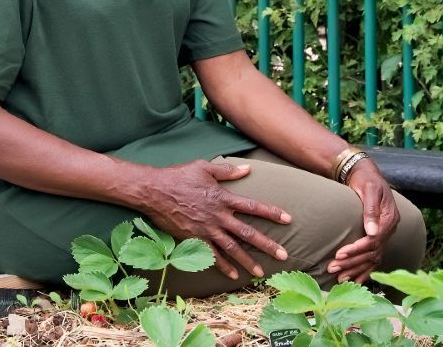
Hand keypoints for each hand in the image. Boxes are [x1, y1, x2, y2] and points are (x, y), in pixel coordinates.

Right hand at [137, 160, 291, 280]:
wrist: (154, 191)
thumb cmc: (179, 176)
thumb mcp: (204, 167)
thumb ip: (227, 171)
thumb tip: (248, 169)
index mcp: (223, 197)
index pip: (253, 206)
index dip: (272, 212)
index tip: (288, 219)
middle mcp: (218, 216)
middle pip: (247, 232)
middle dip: (267, 244)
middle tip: (284, 255)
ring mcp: (206, 229)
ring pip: (231, 248)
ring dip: (247, 261)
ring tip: (261, 272)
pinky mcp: (194, 239)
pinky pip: (211, 255)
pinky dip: (222, 266)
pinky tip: (232, 275)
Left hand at [327, 159, 399, 283]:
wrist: (365, 173)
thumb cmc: (365, 179)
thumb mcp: (368, 189)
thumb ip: (370, 210)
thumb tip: (372, 232)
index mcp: (390, 218)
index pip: (374, 241)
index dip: (357, 249)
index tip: (339, 254)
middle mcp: (390, 229)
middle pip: (372, 253)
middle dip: (352, 262)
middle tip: (332, 268)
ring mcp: (385, 234)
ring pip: (373, 259)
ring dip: (356, 270)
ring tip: (339, 278)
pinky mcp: (378, 237)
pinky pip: (373, 258)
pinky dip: (364, 270)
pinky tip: (353, 280)